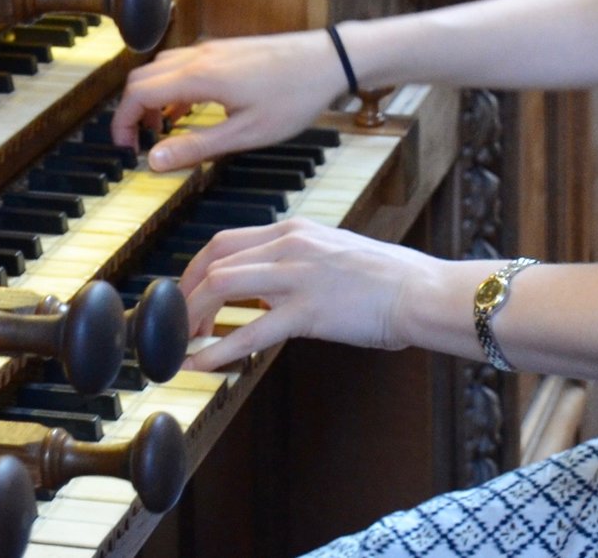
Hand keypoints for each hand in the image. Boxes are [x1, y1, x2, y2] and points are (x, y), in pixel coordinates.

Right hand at [111, 31, 346, 169]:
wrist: (329, 60)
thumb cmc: (293, 97)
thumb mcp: (245, 134)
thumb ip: (197, 147)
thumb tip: (153, 161)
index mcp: (199, 76)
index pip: (138, 93)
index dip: (122, 122)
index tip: (125, 149)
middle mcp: (200, 56)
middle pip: (142, 77)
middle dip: (131, 110)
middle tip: (138, 144)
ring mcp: (213, 49)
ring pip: (161, 67)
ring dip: (151, 97)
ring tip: (163, 131)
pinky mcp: (226, 49)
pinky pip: (183, 63)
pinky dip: (171, 86)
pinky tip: (188, 110)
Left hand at [180, 217, 457, 369]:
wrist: (423, 292)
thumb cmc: (389, 281)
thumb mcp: (335, 254)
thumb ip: (298, 265)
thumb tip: (267, 292)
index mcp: (296, 230)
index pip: (225, 240)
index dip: (195, 271)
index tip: (185, 297)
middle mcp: (291, 244)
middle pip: (213, 259)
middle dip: (183, 294)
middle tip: (174, 326)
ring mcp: (298, 275)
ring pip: (221, 285)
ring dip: (191, 318)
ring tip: (181, 345)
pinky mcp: (308, 311)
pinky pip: (249, 331)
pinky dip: (216, 351)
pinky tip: (199, 366)